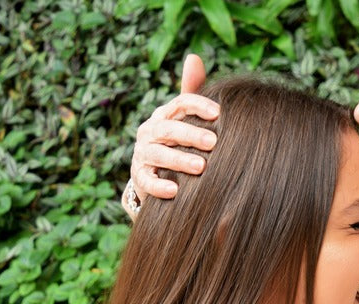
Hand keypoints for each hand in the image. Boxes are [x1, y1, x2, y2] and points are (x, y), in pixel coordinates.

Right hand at [123, 54, 219, 217]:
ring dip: (179, 160)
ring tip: (200, 167)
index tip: (219, 113)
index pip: (180, 103)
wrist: (156, 173)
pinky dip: (159, 186)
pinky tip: (175, 191)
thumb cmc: (179, 140)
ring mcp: (143, 153)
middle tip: (214, 143)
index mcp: (165, 114)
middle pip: (169, 129)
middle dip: (191, 135)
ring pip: (159, 154)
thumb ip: (193, 91)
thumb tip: (193, 56)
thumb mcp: (186, 118)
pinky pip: (146, 181)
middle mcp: (151, 131)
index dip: (198, 105)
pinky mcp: (139, 177)